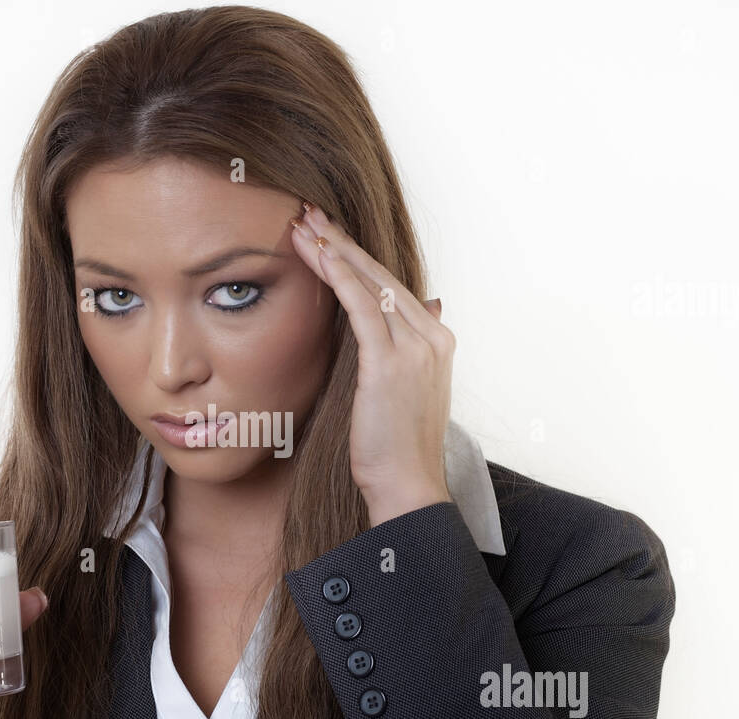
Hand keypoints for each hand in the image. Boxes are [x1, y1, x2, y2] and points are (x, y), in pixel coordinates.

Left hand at [290, 201, 455, 525]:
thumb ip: (412, 347)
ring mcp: (416, 348)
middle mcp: (431, 337)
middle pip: (380, 275)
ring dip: (334, 250)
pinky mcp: (391, 363)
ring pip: (370, 283)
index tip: (326, 234)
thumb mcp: (408, 390)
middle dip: (341, 241)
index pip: (389, 285)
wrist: (408, 486)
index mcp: (436, 340)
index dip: (356, 256)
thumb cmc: (397, 447)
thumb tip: (428, 306)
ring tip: (302, 226)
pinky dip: (341, 278)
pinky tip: (319, 255)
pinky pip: (363, 308)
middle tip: (307, 212)